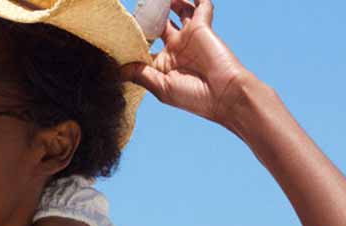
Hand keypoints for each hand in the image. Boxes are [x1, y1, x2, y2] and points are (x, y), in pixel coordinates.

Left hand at [121, 0, 255, 125]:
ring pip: (178, 11)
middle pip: (159, 24)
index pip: (145, 44)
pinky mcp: (203, 28)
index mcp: (164, 63)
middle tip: (141, 5)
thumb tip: (118, 69)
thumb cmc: (194, 97)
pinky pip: (201, 6)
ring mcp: (189, 36)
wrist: (226, 95)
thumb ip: (140, 74)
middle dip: (150, 14)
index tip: (119, 30)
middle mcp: (176, 47)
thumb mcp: (161, 87)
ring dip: (169, 2)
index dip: (134, 36)